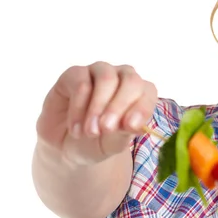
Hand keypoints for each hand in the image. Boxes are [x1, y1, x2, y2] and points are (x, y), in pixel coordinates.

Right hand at [36, 61, 157, 164]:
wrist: (68, 145)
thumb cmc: (99, 141)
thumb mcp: (114, 143)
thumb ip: (125, 132)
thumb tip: (136, 125)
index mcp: (140, 92)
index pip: (148, 91)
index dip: (142, 107)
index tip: (132, 126)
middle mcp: (123, 77)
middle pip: (131, 80)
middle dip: (119, 106)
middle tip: (106, 129)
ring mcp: (99, 72)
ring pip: (106, 78)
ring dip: (97, 108)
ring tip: (90, 132)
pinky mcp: (75, 73)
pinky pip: (81, 84)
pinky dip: (78, 109)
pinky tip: (76, 129)